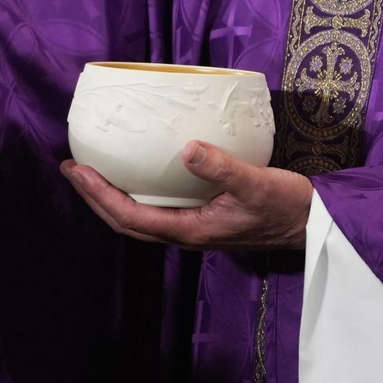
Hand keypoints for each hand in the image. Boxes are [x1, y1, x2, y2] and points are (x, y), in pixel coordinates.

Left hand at [62, 141, 312, 250]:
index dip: (99, 196)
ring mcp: (193, 229)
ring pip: (139, 220)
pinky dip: (135, 197)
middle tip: (71, 169)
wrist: (310, 224)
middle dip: (94, 197)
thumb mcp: (254, 183)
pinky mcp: (202, 220)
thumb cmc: (285, 205)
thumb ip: (221, 167)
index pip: (130, 217)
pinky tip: (135, 178)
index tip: (77, 171)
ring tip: (92, 175)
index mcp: (190, 230)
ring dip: (111, 199)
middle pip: (126, 222)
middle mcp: (185, 234)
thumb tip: (188, 148)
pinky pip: (157, 212)